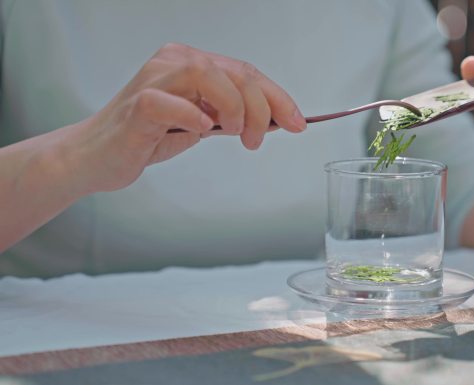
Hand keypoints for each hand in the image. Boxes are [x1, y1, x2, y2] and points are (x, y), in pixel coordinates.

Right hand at [61, 43, 305, 193]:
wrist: (99, 156)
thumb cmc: (147, 137)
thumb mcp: (201, 124)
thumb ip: (231, 116)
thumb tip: (273, 120)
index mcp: (191, 63)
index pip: (245, 72)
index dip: (276, 97)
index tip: (296, 122)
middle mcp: (173, 62)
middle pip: (234, 72)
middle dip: (262, 106)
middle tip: (263, 138)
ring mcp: (154, 80)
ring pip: (207, 75)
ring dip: (234, 107)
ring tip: (237, 134)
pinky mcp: (137, 105)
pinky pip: (168, 102)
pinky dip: (192, 115)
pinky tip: (202, 129)